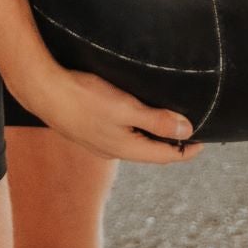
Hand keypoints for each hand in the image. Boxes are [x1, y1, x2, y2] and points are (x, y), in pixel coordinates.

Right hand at [24, 65, 203, 165]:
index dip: (186, 150)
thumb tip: (187, 130)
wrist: (43, 91)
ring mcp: (99, 143)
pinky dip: (135, 130)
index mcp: (127, 149)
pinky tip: (132, 118)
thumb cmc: (85, 97)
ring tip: (165, 123)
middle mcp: (114, 151)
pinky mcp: (88, 130)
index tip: (204, 141)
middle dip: (171, 144)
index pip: (166, 155)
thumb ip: (156, 120)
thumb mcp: (126, 107)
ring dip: (152, 137)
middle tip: (189, 132)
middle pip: (151, 152)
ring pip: (135, 145)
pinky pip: (121, 136)